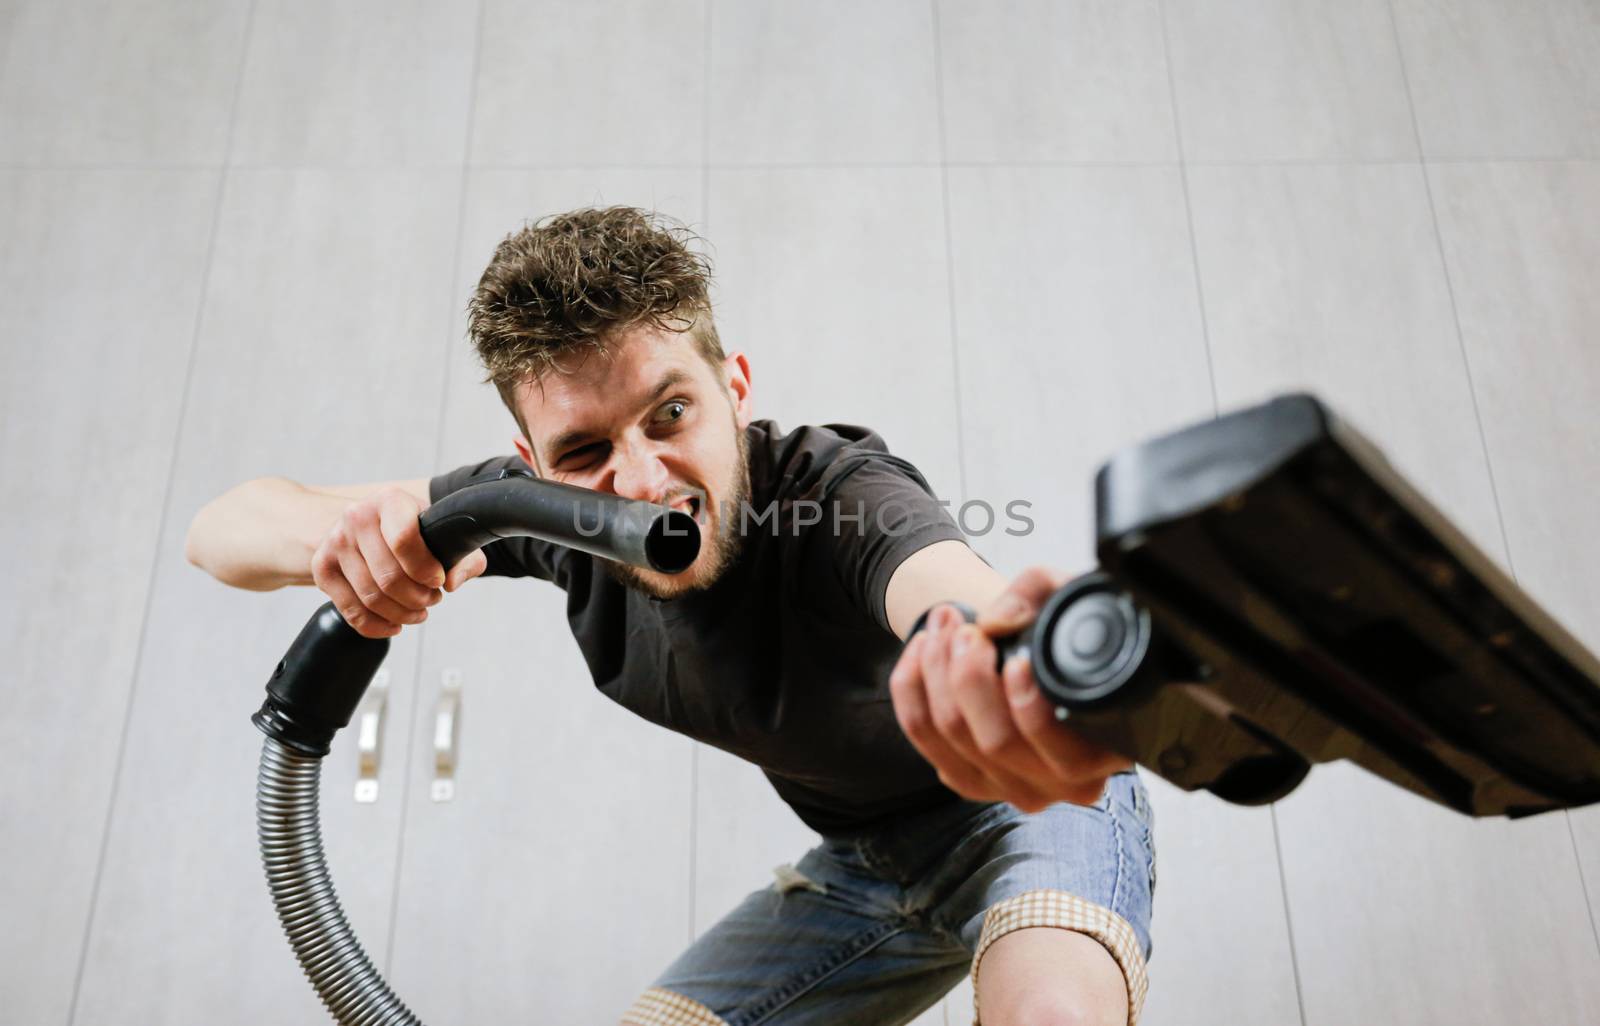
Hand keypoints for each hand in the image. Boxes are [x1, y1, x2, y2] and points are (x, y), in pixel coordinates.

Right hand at [310, 486, 485, 638]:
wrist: (374, 524)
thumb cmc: (415, 530)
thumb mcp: (443, 534)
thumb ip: (463, 557)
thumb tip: (452, 582)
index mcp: (389, 500)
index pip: (404, 540)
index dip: (426, 570)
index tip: (439, 581)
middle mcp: (356, 516)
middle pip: (389, 576)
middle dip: (418, 598)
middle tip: (432, 599)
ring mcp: (334, 542)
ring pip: (371, 597)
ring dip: (401, 613)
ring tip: (418, 611)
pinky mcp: (322, 568)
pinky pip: (350, 610)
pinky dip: (377, 626)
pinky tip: (395, 623)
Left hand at [888, 566, 1134, 812]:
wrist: (1043, 648)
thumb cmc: (1067, 626)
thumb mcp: (1069, 593)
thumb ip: (1040, 592)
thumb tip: (996, 621)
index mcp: (1109, 749)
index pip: (1067, 756)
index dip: (1030, 707)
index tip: (1014, 660)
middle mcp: (1066, 782)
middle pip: (997, 744)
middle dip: (969, 675)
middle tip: (966, 629)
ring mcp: (1015, 788)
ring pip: (953, 736)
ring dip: (936, 669)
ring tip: (944, 623)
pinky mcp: (971, 781)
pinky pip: (921, 736)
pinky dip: (911, 686)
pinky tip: (923, 648)